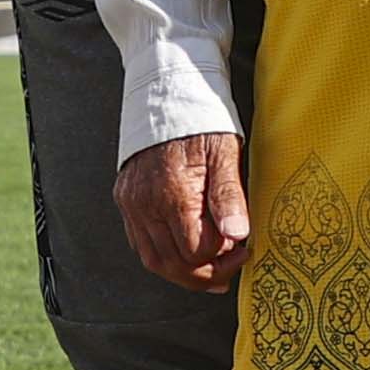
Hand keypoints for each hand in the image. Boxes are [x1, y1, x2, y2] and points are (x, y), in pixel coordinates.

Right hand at [117, 132, 252, 288]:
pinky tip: (186, 251)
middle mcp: (144, 204)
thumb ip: (229, 196)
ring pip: (153, 260)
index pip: (195, 251)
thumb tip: (237, 234)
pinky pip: (141, 242)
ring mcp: (131, 204)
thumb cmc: (202, 122)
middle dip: (205, 273)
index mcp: (172, 193)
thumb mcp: (225, 153)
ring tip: (212, 268)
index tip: (243, 246)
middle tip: (232, 265)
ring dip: (184, 271)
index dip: (222, 256)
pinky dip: (165, 254)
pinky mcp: (126, 200)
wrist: (167, 95)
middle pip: (172, 263)